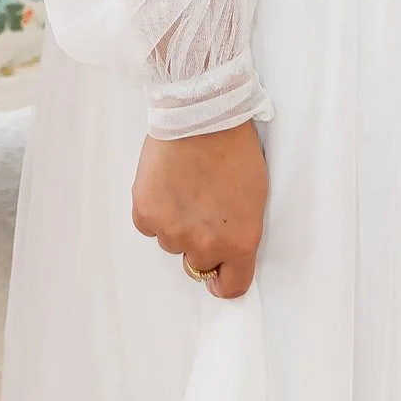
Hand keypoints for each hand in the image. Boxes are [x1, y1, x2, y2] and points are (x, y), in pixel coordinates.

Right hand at [131, 122, 266, 298]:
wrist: (201, 114)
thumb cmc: (234, 148)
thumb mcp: (255, 198)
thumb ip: (239, 233)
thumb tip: (226, 252)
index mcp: (240, 242)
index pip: (231, 286)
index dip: (224, 281)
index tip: (219, 275)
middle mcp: (205, 245)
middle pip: (197, 264)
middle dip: (199, 244)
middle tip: (202, 212)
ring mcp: (172, 232)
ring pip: (171, 243)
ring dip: (176, 225)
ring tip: (185, 189)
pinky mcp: (146, 214)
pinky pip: (149, 226)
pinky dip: (155, 210)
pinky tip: (166, 184)